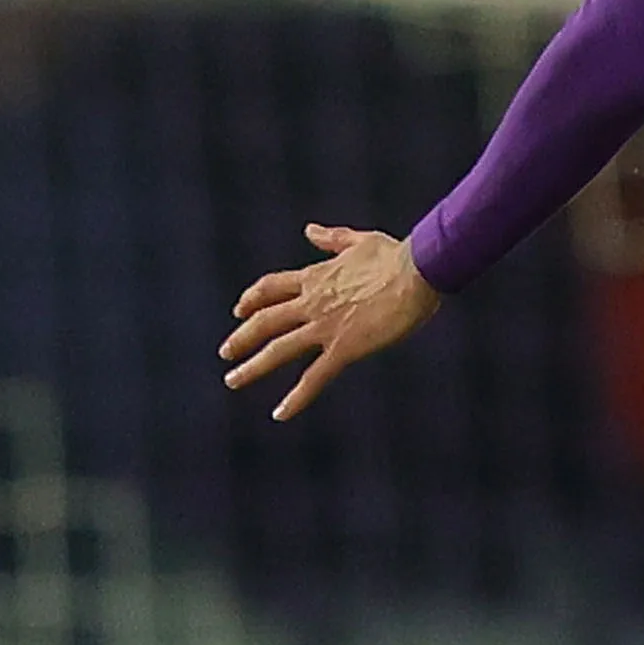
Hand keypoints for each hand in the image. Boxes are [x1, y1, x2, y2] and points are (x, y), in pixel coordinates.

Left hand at [222, 225, 442, 419]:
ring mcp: (325, 326)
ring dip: (252, 367)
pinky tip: (280, 413)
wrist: (417, 271)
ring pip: (278, 350)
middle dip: (241, 337)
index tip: (239, 309)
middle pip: (265, 321)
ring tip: (232, 380)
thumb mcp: (359, 241)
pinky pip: (313, 377)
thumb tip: (309, 230)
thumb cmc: (395, 255)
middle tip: (226, 352)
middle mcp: (312, 302)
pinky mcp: (344, 347)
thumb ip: (331, 238)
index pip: (271, 288)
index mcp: (316, 277)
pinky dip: (295, 398)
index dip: (251, 299)